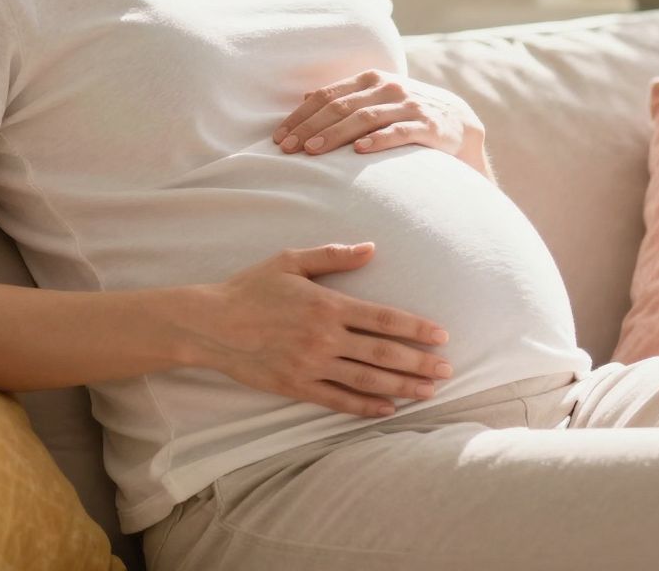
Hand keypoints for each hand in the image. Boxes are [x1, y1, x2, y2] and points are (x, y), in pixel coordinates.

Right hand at [188, 243, 455, 417]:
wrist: (210, 324)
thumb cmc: (251, 287)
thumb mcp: (291, 261)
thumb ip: (334, 256)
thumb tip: (371, 249)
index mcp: (327, 305)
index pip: (384, 319)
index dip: (416, 328)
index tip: (441, 335)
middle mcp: (324, 338)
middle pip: (383, 354)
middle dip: (419, 363)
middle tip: (448, 370)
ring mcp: (311, 365)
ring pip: (367, 380)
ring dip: (402, 387)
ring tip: (429, 392)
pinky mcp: (296, 386)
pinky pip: (338, 400)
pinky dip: (366, 407)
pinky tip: (389, 408)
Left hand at [274, 69, 484, 160]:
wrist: (459, 123)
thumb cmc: (408, 113)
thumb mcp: (377, 98)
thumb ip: (346, 97)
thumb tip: (305, 97)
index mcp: (371, 79)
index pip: (327, 96)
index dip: (301, 116)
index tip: (279, 137)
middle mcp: (389, 87)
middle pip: (341, 107)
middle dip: (310, 128)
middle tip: (288, 149)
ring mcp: (409, 105)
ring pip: (365, 118)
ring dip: (335, 135)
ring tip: (312, 151)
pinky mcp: (428, 125)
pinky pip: (399, 131)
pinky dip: (378, 140)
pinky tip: (359, 151)